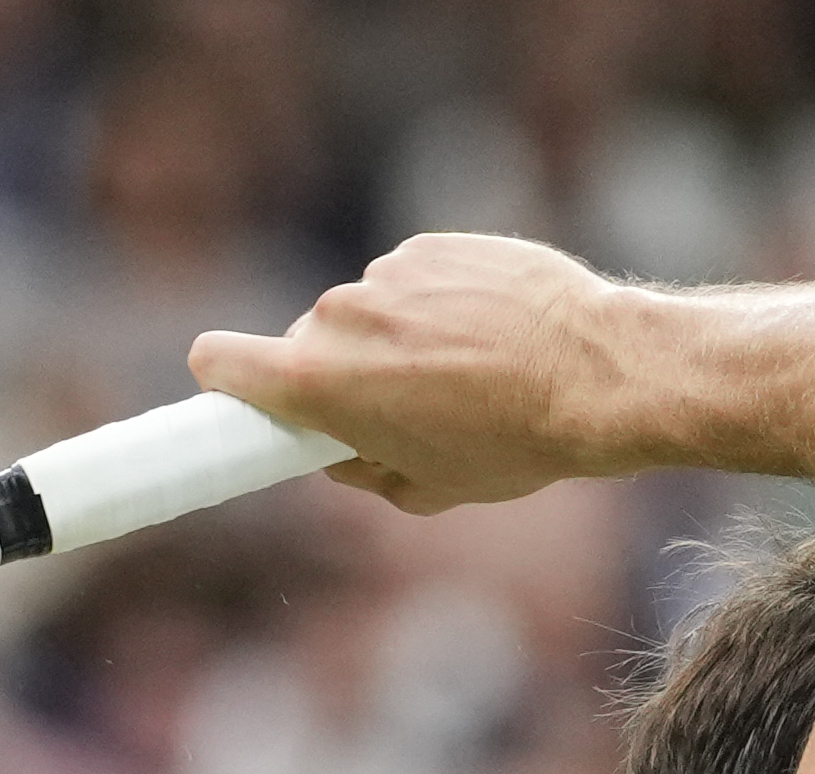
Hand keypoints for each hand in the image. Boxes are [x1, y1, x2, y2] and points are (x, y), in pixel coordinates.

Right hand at [189, 234, 641, 514]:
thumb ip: (360, 469)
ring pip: (367, 312)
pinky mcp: (432, 244)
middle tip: (403, 409)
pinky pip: (413, 280)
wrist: (596, 373)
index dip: (225, 382)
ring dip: (397, 338)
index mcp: (317, 382)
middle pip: (309, 343)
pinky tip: (490, 333)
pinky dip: (439, 303)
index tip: (248, 398)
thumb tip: (339, 452)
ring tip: (466, 373)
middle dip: (342, 373)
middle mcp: (339, 316)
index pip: (218, 361)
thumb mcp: (426, 487)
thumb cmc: (511, 442)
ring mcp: (387, 273)